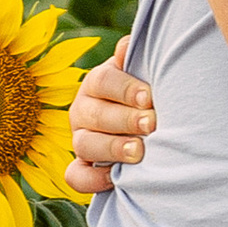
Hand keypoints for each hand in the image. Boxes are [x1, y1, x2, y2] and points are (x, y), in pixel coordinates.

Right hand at [64, 46, 154, 198]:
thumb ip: (136, 58)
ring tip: (139, 151)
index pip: (102, 81)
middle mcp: (84, 110)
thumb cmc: (151, 94)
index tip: (148, 97)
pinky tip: (117, 178)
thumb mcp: (145, 72)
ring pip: (83, 144)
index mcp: (98, 83)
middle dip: (124, 119)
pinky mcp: (83, 168)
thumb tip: (127, 46)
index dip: (124, 88)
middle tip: (151, 123)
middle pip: (93, 114)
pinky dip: (92, 180)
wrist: (151, 124)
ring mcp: (81, 139)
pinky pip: (76, 177)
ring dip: (111, 148)